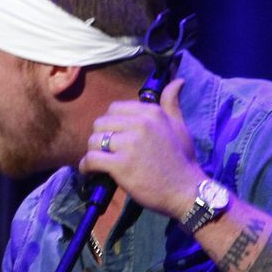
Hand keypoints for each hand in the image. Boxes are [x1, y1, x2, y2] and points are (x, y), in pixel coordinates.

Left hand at [78, 78, 203, 219]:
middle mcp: (140, 124)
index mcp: (152, 113)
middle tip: (105, 152)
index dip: (110, 124)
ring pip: (94, 140)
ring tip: (99, 163)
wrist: (185, 191)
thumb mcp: (179, 126)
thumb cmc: (183, 160)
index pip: (114, 109)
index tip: (114, 138)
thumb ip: (171, 104)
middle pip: (101, 123)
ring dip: (92, 152)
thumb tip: (177, 81)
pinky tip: (90, 172)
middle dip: (100, 138)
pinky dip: (86, 166)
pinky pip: (91, 159)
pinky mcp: (121, 164)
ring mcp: (130, 144)